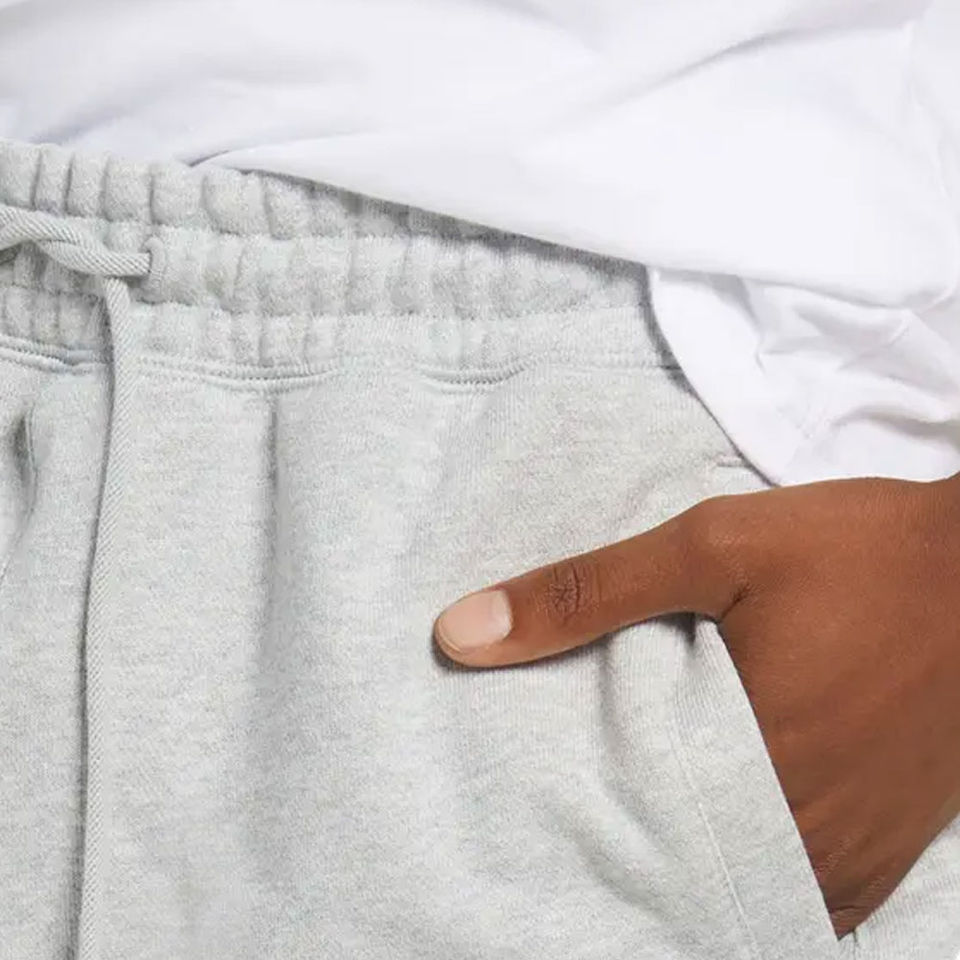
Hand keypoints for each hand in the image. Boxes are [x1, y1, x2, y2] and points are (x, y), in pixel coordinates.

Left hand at [432, 473, 959, 936]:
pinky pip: (800, 887)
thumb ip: (587, 593)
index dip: (565, 813)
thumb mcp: (712, 548)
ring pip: (736, 882)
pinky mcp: (887, 848)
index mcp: (749, 766)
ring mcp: (852, 853)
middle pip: (673, 864)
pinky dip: (750, 855)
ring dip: (686, 848)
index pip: (615, 831)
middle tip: (577, 793)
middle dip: (622, 834)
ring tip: (644, 798)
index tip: (530, 793)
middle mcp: (804, 833)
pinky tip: (722, 807)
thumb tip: (458, 634)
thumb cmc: (859, 553)